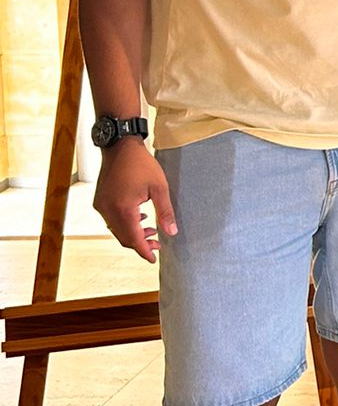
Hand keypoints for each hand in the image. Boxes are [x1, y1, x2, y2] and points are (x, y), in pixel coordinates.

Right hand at [94, 138, 176, 262]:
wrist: (119, 146)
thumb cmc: (141, 164)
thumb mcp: (159, 187)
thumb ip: (165, 212)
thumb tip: (171, 233)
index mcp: (123, 209)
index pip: (133, 239)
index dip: (144, 251)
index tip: (154, 259)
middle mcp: (108, 210)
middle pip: (124, 237)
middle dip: (140, 244)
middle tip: (157, 244)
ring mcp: (101, 206)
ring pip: (117, 229)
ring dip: (133, 233)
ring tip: (151, 230)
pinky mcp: (100, 200)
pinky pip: (111, 220)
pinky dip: (124, 224)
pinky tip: (139, 218)